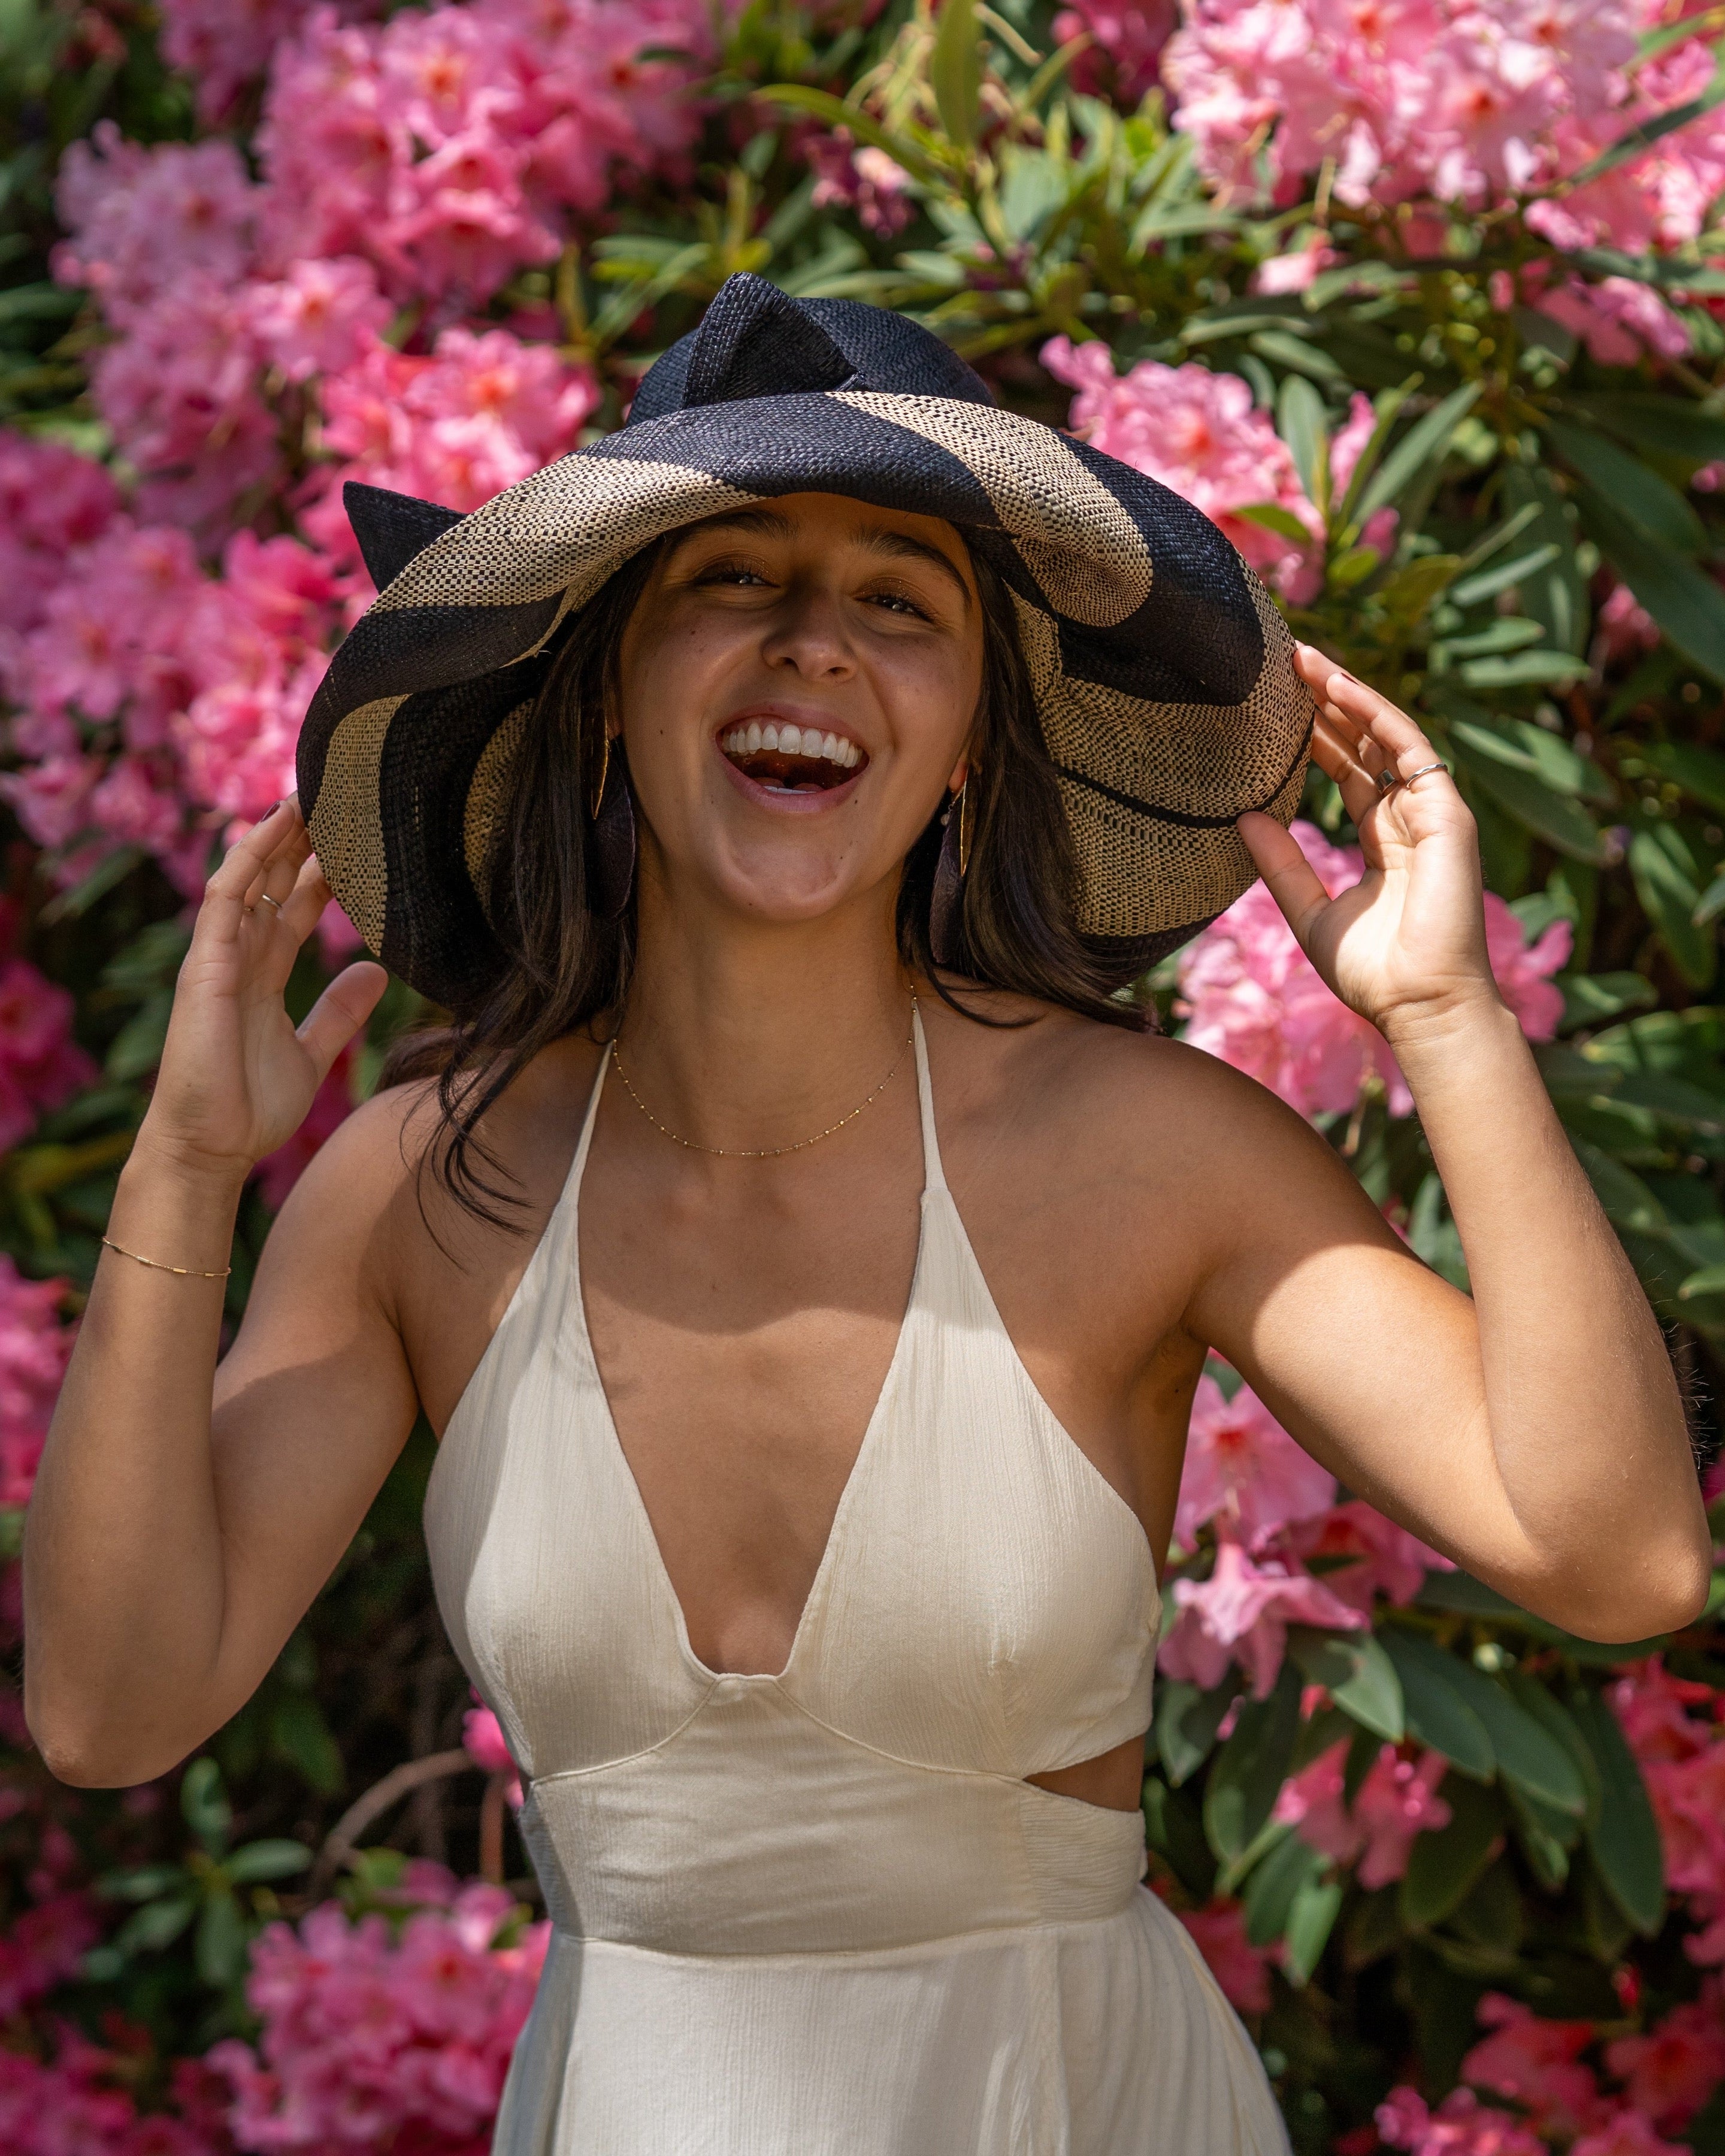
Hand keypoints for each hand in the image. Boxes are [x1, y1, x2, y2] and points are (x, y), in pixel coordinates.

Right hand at [138, 801, 387, 1183]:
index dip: (324, 870)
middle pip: (274, 881)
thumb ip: (340, 1013)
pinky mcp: (204, 965)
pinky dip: (248, 858)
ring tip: (314, 792)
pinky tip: (275, 825)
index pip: (295, 906)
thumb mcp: (313, 1053)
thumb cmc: (250, 1108)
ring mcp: (219, 957)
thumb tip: (377, 974)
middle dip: (305, 840)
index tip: (360, 839)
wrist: (211, 1149)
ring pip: (251, 876)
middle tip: (344, 797)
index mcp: (264, 973)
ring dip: (279, 835)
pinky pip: (226, 898)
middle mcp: (240, 956)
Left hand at [1236, 646, 1502, 1045]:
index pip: (1347, 771)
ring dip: (1346, 695)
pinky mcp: (1446, 814)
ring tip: (1303, 658)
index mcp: (1381, 841)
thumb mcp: (1309, 911)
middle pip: (1364, 744)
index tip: (1275, 705)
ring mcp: (1430, 813)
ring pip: (1385, 736)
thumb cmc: (1372, 973)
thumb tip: (1242, 818)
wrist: (1420, 1006)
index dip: (1314, 736)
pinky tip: (1338, 688)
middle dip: (1325, 702)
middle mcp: (1407, 819)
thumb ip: (1281, 864)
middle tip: (1283, 661)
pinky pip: (1409, 749)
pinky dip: (1374, 715)